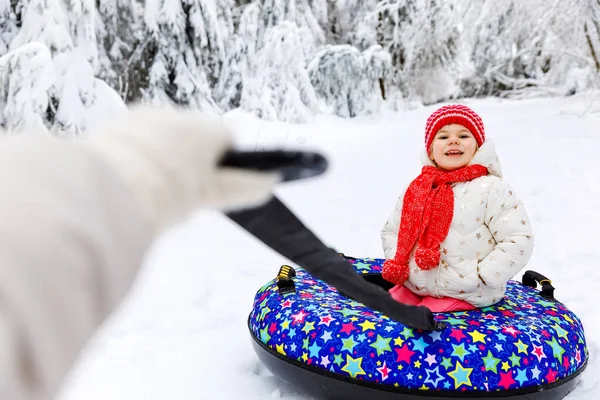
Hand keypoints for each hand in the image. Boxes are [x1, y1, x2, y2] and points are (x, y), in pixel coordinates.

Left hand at [85, 105, 278, 232]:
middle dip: (190, 157)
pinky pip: (135, 137)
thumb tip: (268, 183)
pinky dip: (137, 154)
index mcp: (205, 129)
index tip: (213, 185)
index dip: (223, 162)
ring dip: (163, 154)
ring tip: (154, 188)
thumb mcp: (209, 195)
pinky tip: (131, 179)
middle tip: (182, 192)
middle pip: (193, 134)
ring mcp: (144, 116)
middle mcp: (176, 114)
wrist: (109, 188)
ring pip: (163, 135)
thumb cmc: (168, 191)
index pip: (226, 138)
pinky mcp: (115, 125)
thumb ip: (241, 187)